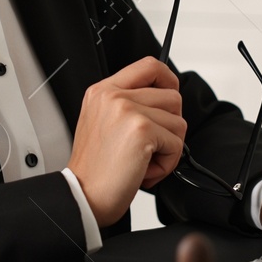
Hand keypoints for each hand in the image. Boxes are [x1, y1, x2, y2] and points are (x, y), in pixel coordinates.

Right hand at [67, 56, 185, 226]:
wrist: (82, 196)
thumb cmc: (94, 169)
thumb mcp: (101, 123)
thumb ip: (127, 105)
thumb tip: (163, 101)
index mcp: (102, 91)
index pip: (149, 66)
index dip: (168, 79)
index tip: (171, 94)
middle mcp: (113, 96)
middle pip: (172, 96)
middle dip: (170, 126)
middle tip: (150, 147)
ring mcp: (127, 110)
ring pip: (178, 122)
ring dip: (168, 148)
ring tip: (144, 161)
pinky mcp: (141, 130)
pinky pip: (177, 143)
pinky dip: (167, 164)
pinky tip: (145, 171)